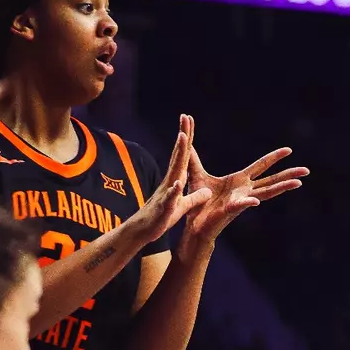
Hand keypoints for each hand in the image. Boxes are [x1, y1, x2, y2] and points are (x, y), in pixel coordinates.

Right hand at [127, 121, 211, 242]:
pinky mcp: (164, 208)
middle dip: (183, 136)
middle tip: (186, 117)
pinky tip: (178, 183)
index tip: (189, 121)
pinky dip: (174, 190)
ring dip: (178, 155)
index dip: (188, 139)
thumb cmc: (161, 217)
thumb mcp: (184, 206)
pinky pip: (170, 198)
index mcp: (176, 180)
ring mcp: (166, 193)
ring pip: (174, 171)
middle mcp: (170, 181)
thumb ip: (195, 197)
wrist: (143, 231)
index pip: (184, 156)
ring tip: (183, 138)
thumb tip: (207, 191)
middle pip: (179, 156)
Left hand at [178, 116, 307, 255]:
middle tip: (306, 170)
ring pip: (266, 193)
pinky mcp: (230, 210)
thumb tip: (187, 141)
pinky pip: (241, 205)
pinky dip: (248, 202)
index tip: (289, 150)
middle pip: (272, 180)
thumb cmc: (198, 201)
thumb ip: (194, 158)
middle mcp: (245, 190)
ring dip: (282, 188)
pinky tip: (256, 201)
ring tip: (297, 184)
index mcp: (240, 180)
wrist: (193, 223)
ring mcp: (241, 201)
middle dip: (289, 174)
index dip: (274, 157)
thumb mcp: (197, 174)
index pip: (261, 166)